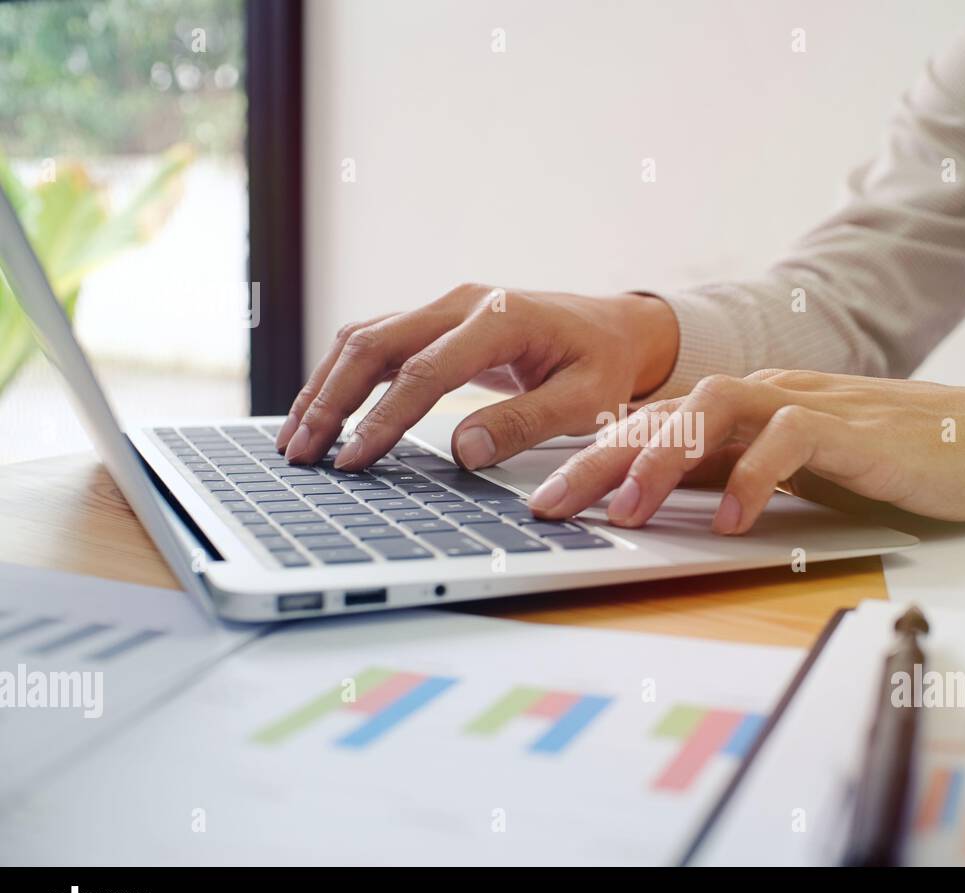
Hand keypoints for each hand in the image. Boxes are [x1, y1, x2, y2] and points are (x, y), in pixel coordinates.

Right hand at [277, 285, 678, 469]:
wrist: (612, 328)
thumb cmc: (602, 365)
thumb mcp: (585, 401)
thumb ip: (526, 423)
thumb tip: (463, 452)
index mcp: (501, 318)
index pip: (427, 371)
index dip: (384, 418)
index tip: (354, 460)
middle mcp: (462, 303)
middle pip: (376, 344)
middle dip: (331, 401)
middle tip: (301, 454)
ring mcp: (443, 308)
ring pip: (364, 339)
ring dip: (325, 387)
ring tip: (295, 439)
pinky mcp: (434, 323)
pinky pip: (376, 344)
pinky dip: (341, 376)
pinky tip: (321, 412)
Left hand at [528, 369, 964, 530]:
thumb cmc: (884, 462)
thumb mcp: (790, 474)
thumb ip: (731, 477)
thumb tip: (656, 506)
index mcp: (743, 413)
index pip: (652, 427)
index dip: (593, 459)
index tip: (545, 503)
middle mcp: (764, 398)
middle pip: (662, 416)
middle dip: (598, 460)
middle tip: (552, 507)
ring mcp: (806, 405)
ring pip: (711, 412)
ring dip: (661, 461)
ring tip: (626, 512)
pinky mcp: (852, 427)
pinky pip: (790, 437)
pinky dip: (756, 475)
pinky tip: (737, 520)